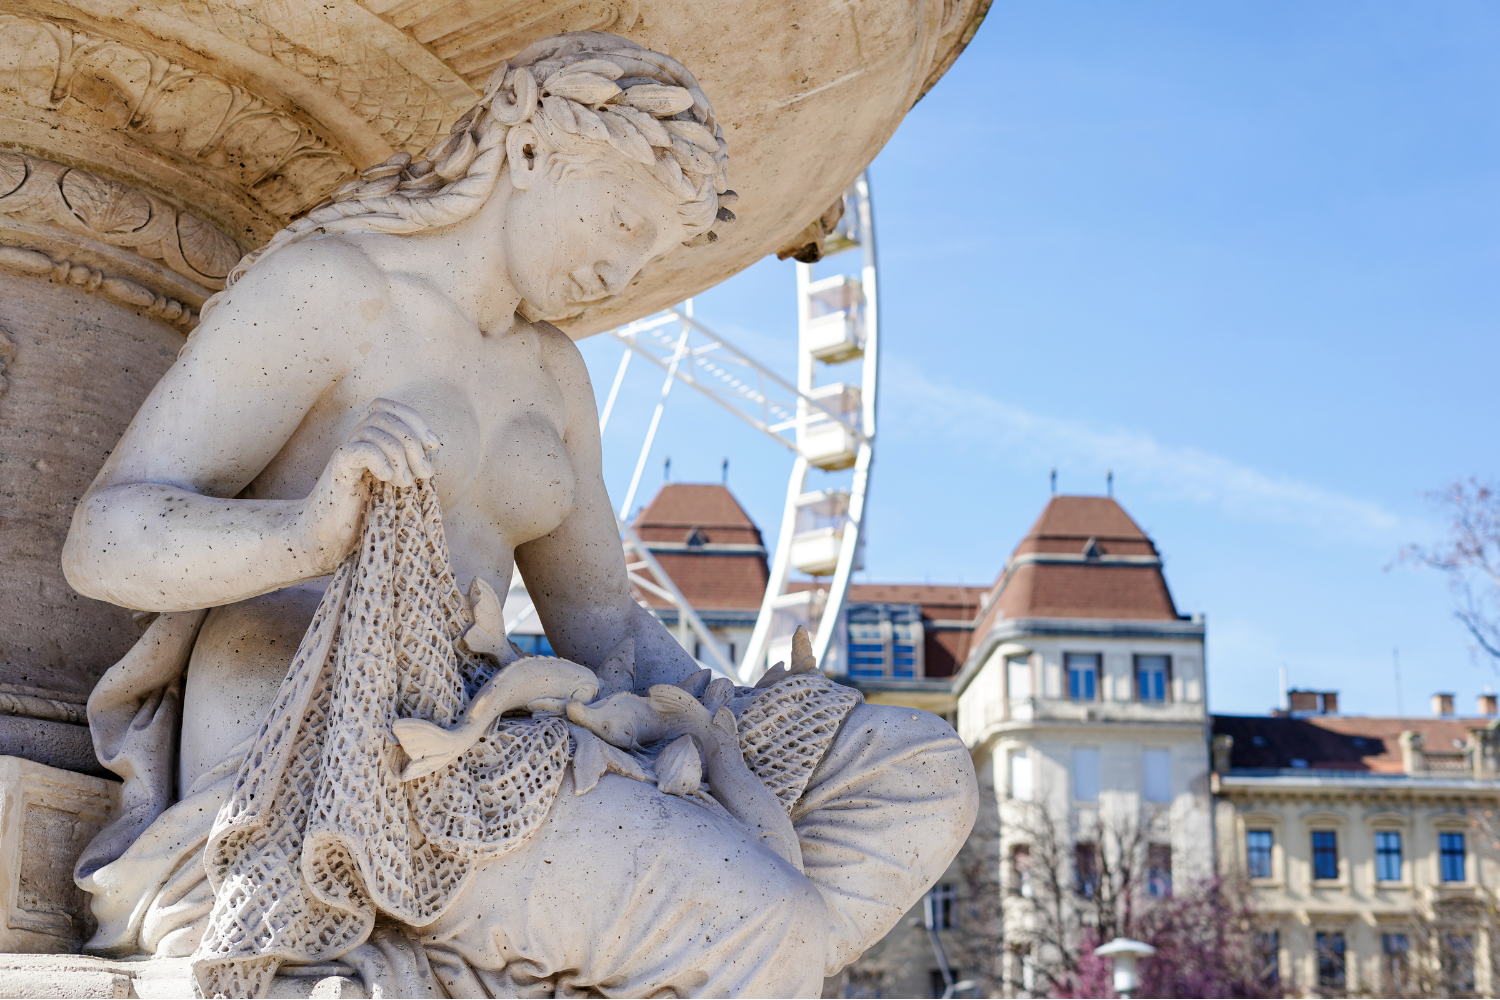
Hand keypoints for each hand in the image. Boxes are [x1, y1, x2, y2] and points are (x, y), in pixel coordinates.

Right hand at [297, 398, 440, 572]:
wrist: (327, 536)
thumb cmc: (364, 512)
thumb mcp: (394, 483)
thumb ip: (410, 462)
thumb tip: (433, 445)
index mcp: (368, 439)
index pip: (388, 408)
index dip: (414, 419)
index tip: (433, 445)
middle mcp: (354, 440)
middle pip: (385, 417)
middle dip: (413, 443)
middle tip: (425, 473)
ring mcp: (344, 452)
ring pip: (374, 429)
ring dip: (400, 455)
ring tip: (406, 482)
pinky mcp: (338, 469)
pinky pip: (361, 449)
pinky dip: (381, 460)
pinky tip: (388, 478)